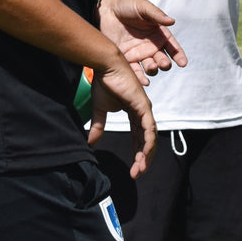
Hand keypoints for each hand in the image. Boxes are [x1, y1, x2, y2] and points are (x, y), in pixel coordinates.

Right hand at [86, 58, 157, 178]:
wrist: (105, 67)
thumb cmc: (104, 83)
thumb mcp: (100, 110)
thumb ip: (98, 126)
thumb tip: (91, 142)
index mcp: (135, 114)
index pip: (139, 138)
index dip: (136, 153)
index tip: (133, 169)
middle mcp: (143, 113)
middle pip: (146, 141)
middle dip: (143, 158)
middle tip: (137, 173)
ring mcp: (145, 109)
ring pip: (150, 137)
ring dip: (146, 154)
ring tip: (140, 169)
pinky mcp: (143, 106)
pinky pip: (149, 128)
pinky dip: (148, 141)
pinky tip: (144, 153)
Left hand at [98, 0, 186, 81]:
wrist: (104, 10)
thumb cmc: (126, 5)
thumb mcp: (143, 7)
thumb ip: (156, 15)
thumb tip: (172, 21)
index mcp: (158, 34)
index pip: (172, 47)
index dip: (178, 55)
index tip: (183, 63)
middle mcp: (150, 46)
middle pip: (162, 59)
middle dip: (164, 63)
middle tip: (163, 64)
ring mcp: (138, 54)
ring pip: (150, 67)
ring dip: (153, 70)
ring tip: (152, 68)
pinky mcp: (125, 58)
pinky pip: (134, 71)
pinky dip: (139, 77)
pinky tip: (143, 82)